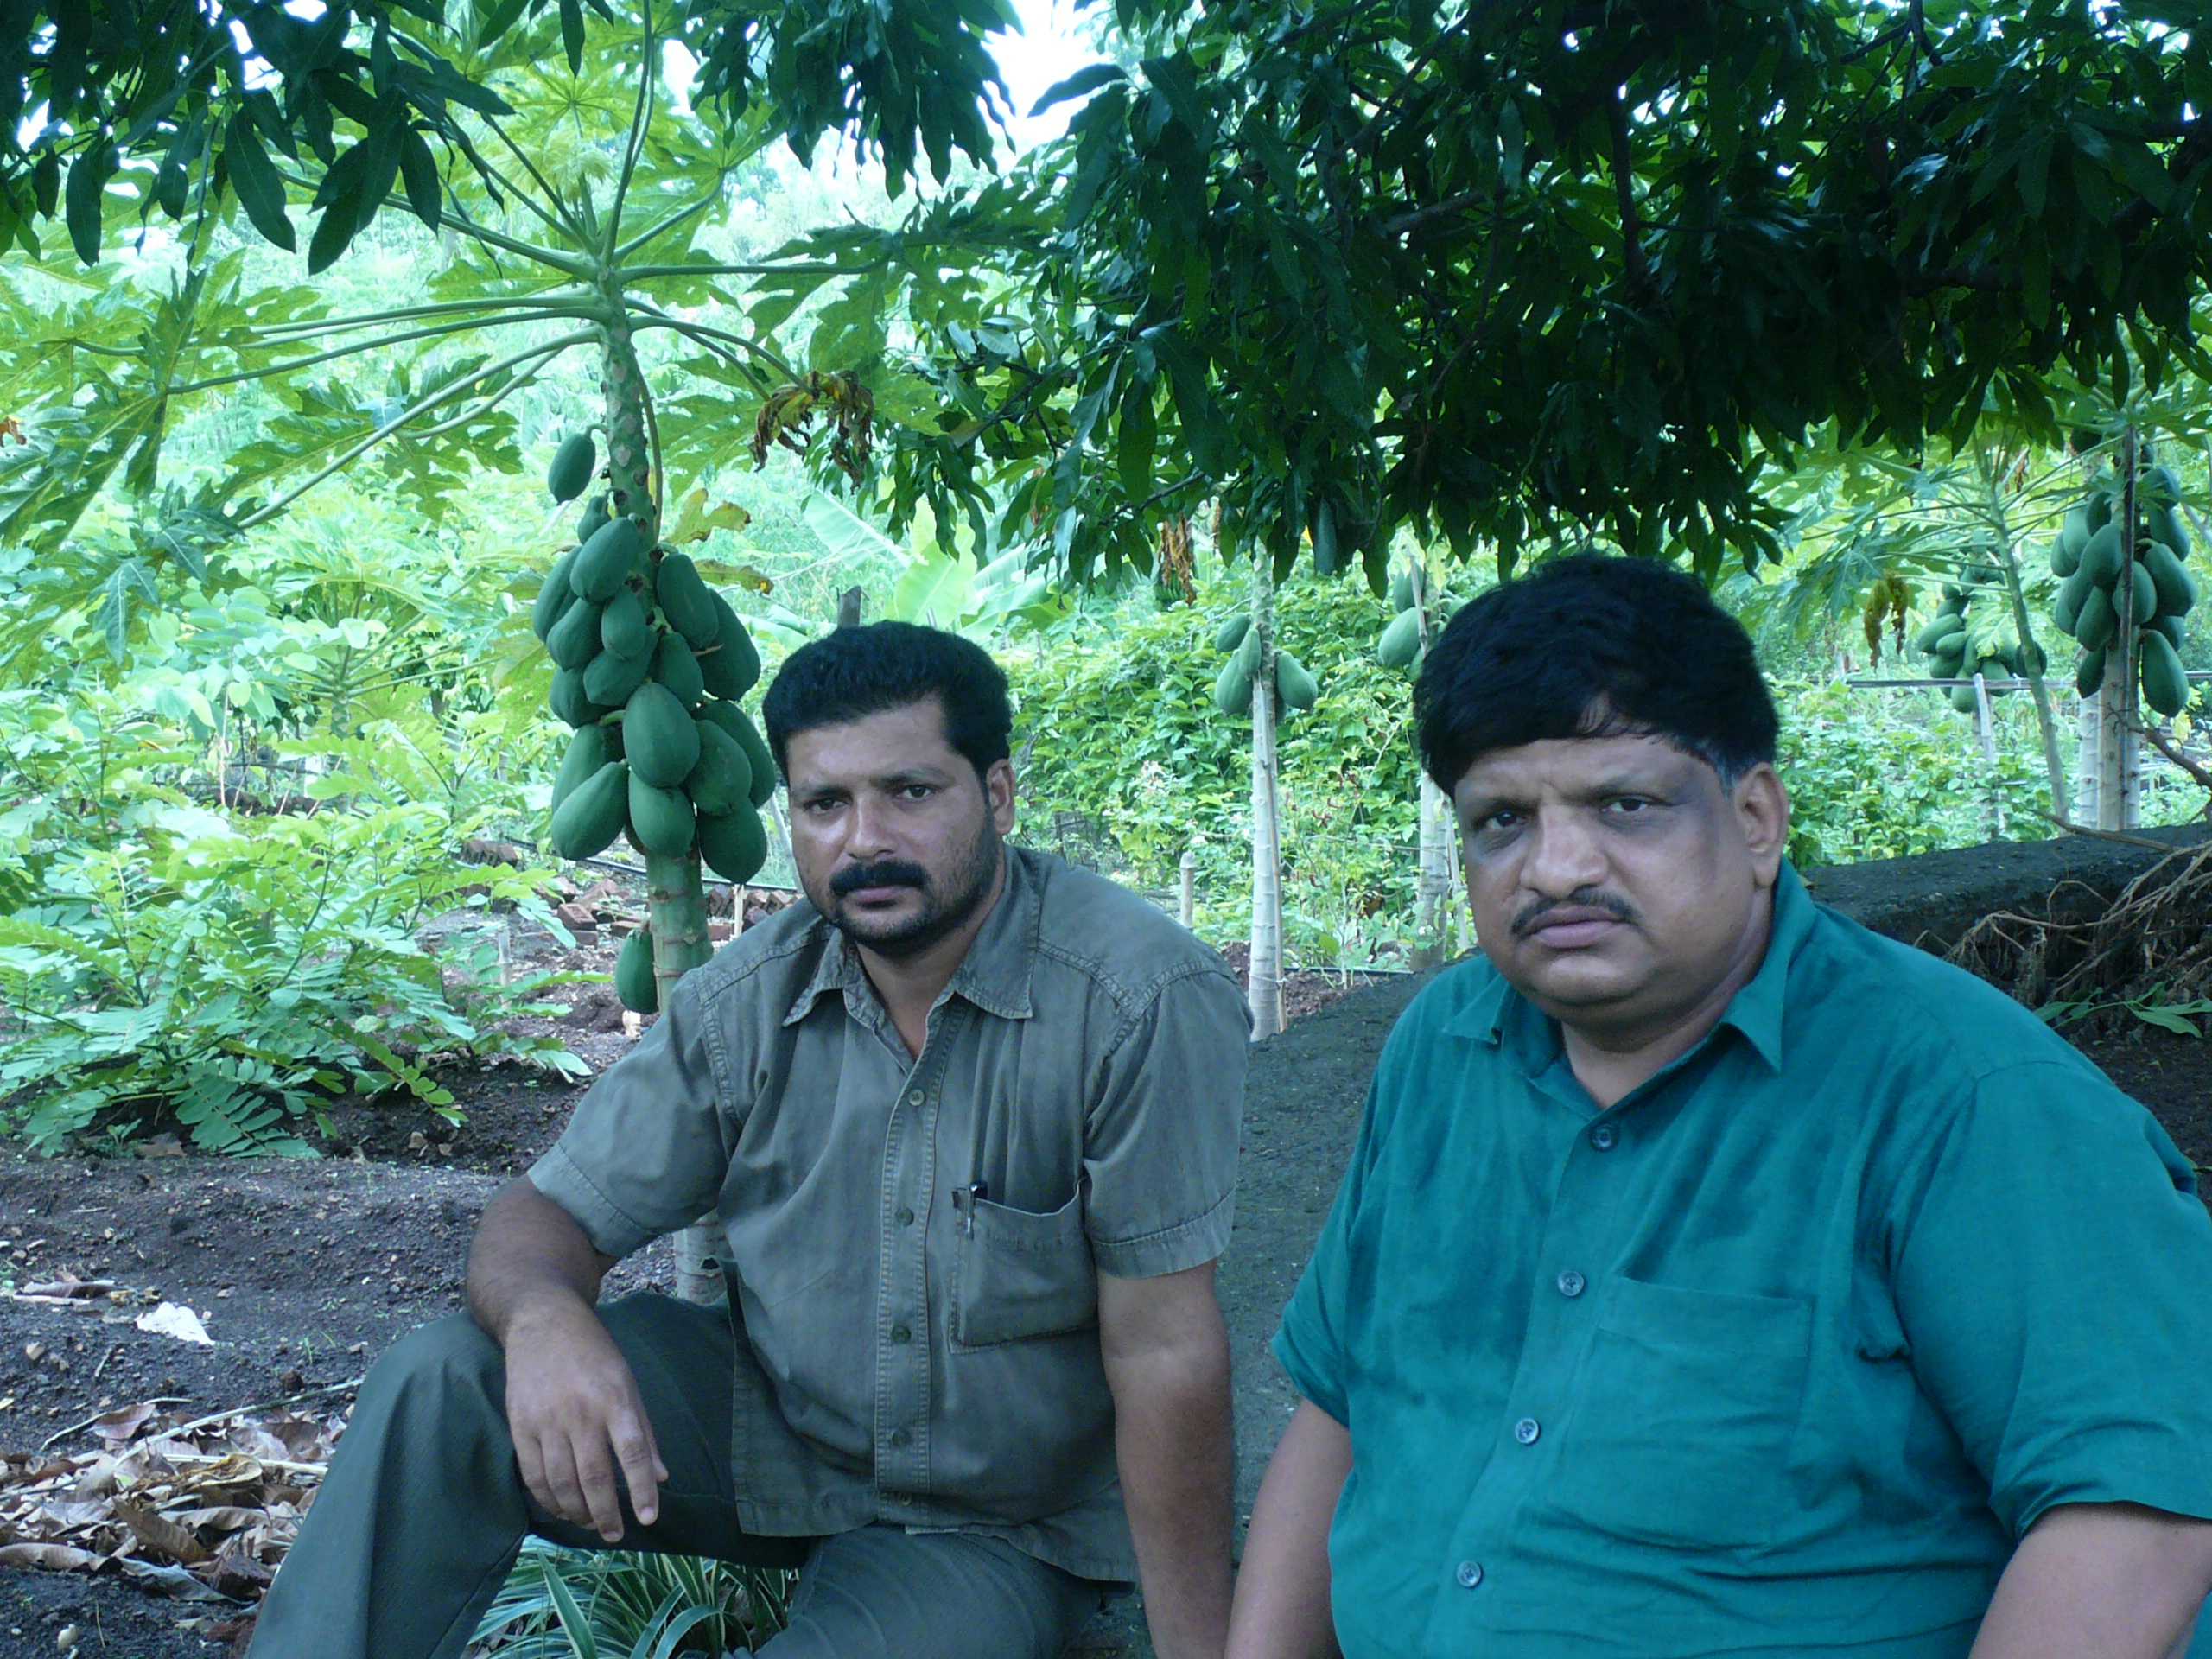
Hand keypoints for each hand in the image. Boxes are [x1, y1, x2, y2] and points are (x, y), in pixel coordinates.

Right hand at [501, 1293, 668, 1541]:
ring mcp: (546, 1421)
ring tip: (590, 1524)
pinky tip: (561, 1510)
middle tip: (615, 1535)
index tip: (649, 1518)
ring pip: (561, 1483)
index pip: (633, 1452)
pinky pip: (533, 1475)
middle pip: (595, 1477)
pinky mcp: (520, 1426)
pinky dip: (548, 1500)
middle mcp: (581, 1412)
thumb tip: (661, 1476)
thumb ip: (644, 1431)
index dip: (642, 1488)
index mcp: (615, 1399)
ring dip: (577, 1512)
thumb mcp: (629, 1383)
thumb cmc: (594, 1355)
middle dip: (606, 1514)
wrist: (543, 1324)